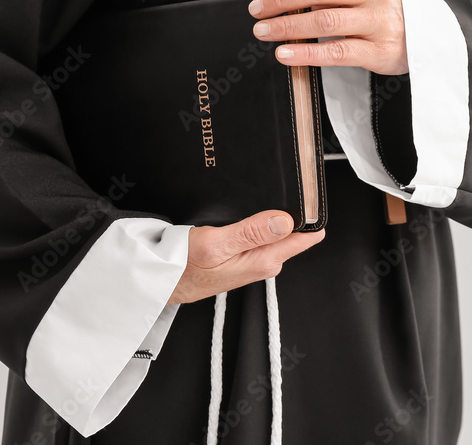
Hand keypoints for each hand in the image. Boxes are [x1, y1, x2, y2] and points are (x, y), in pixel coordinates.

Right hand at [168, 210, 324, 304]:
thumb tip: (285, 220)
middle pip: (294, 231)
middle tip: (277, 190)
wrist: (160, 281)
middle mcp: (265, 262)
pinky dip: (257, 222)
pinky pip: (262, 235)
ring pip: (278, 231)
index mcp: (265, 260)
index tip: (309, 195)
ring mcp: (256, 260)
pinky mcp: (246, 257)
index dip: (311, 215)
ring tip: (258, 199)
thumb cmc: (181, 268)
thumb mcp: (213, 244)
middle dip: (290, 211)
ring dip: (271, 216)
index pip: (306, 237)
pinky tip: (246, 214)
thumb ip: (251, 232)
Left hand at [245, 0, 408, 75]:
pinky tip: (285, 54)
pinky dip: (306, 53)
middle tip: (256, 10)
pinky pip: (337, 52)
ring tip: (264, 31)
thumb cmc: (386, 8)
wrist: (430, 35)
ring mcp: (379, 20)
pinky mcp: (380, 50)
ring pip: (324, 20)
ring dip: (287, 26)